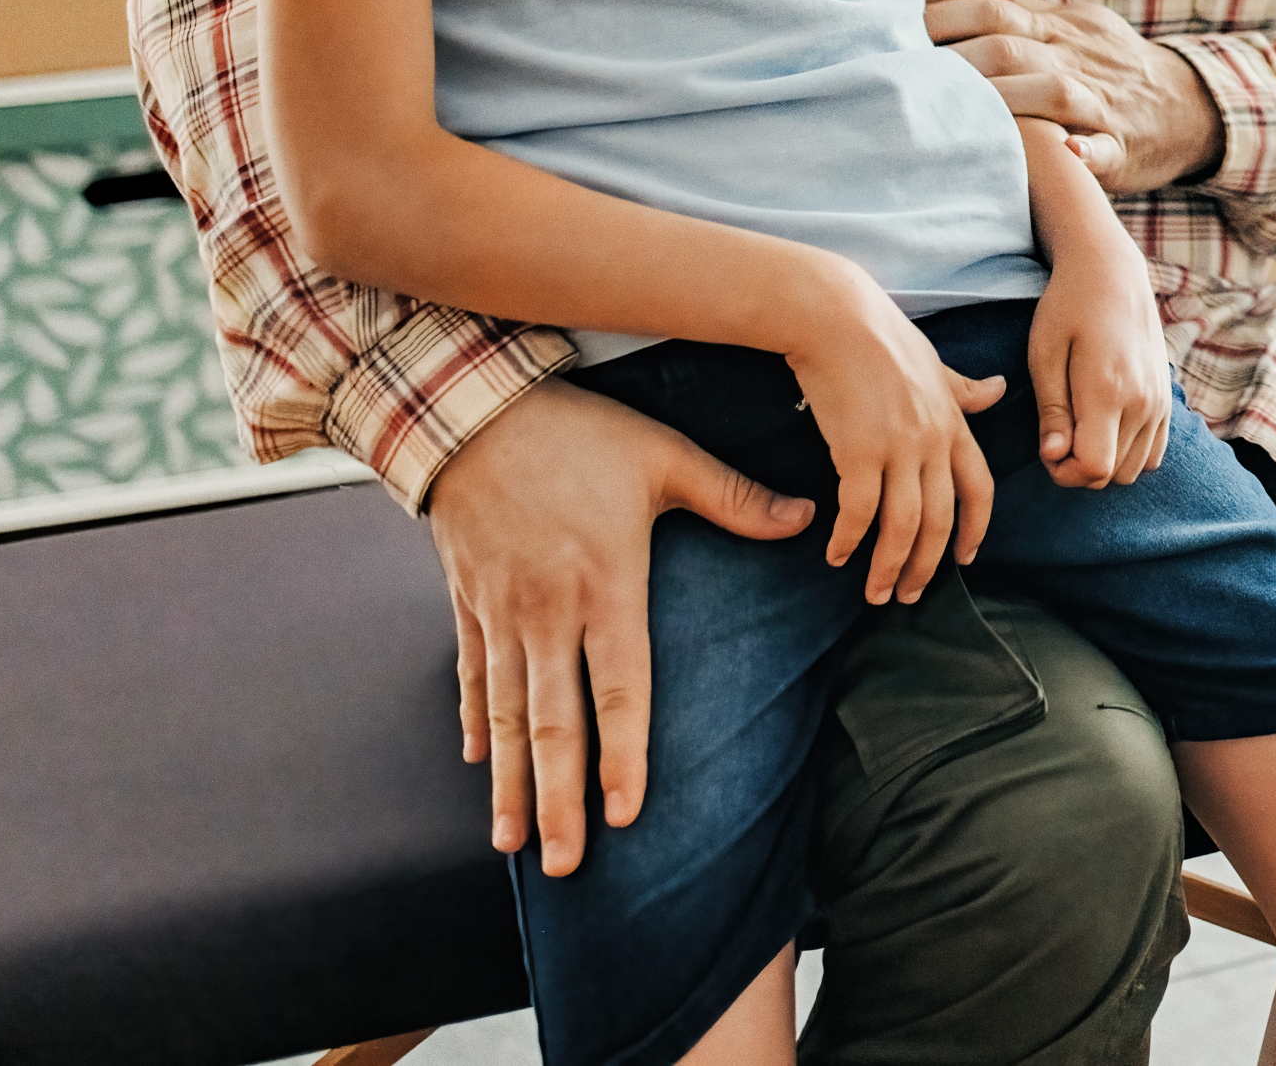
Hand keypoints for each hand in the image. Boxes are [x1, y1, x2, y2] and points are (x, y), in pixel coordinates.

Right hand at [426, 378, 817, 874]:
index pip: (618, 687)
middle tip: (567, 865)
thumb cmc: (578, 433)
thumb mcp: (664, 457)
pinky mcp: (469, 602)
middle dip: (561, 800)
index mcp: (606, 584)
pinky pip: (473, 678)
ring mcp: (502, 614)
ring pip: (508, 717)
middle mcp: (548, 613)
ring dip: (513, 784)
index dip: (622, 754)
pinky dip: (478, 726)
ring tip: (515, 845)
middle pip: (556, 725)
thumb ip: (734, 498)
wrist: (471, 410)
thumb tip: (806, 520)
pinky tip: (482, 768)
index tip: (623, 814)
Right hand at [781, 270, 1008, 603]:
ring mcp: (898, 446)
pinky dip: (849, 540)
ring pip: (903, 525)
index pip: (979, 488)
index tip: (965, 560)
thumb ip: (964, 390)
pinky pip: (858, 511)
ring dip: (889, 565)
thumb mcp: (934, 363)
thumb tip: (998, 390)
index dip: (975, 529)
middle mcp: (933, 440)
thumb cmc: (880, 338)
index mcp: (954, 422)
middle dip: (927, 565)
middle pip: (940, 518)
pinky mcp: (858, 450)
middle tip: (909, 596)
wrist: (835, 317)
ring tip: (876, 592)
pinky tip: (836, 555)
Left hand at [928, 0, 1215, 192]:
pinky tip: (1065, 155)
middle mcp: (1076, 61)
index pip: (994, 13)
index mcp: (1058, 30)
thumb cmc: (1114, 64)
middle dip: (958, 62)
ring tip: (957, 116)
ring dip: (1005, 102)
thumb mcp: (1075, 23)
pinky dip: (1085, 154)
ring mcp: (1101, 103)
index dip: (945, 19)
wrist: (1189, 106)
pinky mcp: (1123, 147)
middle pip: (1011, 50)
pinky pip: (1105, 149)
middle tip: (904, 79)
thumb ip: (1020, 5)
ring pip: (1053, 94)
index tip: (894, 30)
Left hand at [1030, 245, 1175, 489]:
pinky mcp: (1167, 399)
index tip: (1047, 449)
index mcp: (1109, 391)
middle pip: (1113, 474)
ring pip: (1134, 469)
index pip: (1094, 467)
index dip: (1065, 472)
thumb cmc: (1068, 307)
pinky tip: (1106, 427)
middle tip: (1059, 437)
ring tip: (1081, 429)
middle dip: (1080, 469)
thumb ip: (1051, 410)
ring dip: (1105, 462)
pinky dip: (1129, 453)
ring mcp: (1161, 402)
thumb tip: (1053, 457)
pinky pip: (1153, 454)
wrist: (1112, 272)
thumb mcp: (1044, 354)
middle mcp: (1143, 402)